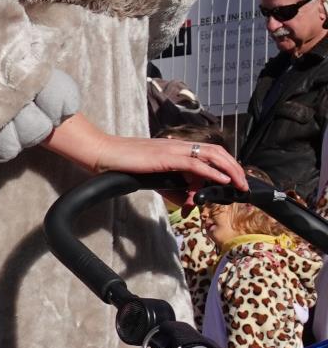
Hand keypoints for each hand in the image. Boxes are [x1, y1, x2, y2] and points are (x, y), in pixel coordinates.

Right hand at [92, 130, 246, 189]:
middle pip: (217, 152)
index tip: (235, 181)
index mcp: (176, 149)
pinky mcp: (167, 157)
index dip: (226, 165)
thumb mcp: (153, 178)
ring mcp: (174, 150)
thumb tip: (190, 201)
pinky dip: (213, 172)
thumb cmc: (123, 164)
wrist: (104, 154)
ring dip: (230, 170)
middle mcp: (179, 146)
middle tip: (244, 185)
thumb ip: (173, 188)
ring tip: (239, 184)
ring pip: (212, 156)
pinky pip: (196, 164)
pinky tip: (222, 181)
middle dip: (235, 168)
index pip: (209, 153)